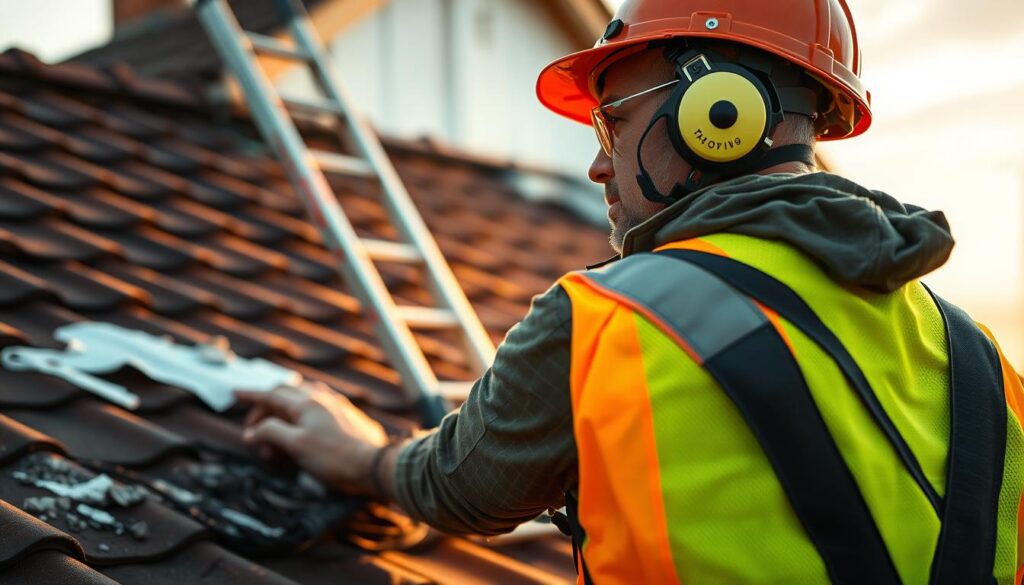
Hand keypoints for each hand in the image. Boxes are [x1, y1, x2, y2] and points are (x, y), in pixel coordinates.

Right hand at [235, 381, 388, 494]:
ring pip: (302, 400)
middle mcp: (321, 398)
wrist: (373, 464)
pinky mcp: (346, 416)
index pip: (272, 394)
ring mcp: (336, 405)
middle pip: (285, 395)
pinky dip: (300, 418)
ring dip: (284, 414)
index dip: (252, 395)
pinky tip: (301, 430)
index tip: (235, 394)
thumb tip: (252, 431)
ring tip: (276, 437)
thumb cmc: (333, 457)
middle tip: (254, 430)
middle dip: (266, 410)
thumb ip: (271, 433)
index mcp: (306, 403)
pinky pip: (316, 408)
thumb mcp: (296, 446)